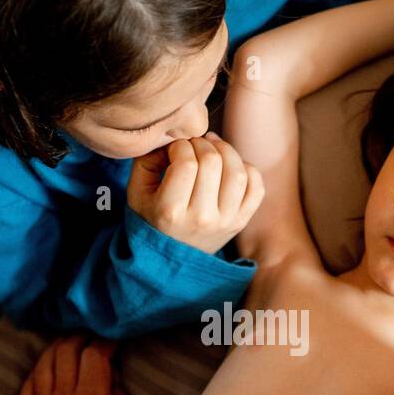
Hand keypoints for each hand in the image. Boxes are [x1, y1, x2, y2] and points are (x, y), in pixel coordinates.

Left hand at [18, 336, 139, 394]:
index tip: (115, 342)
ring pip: (45, 360)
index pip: (94, 355)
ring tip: (73, 344)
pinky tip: (50, 367)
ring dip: (60, 346)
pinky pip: (29, 381)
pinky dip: (40, 367)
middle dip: (82, 336)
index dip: (106, 342)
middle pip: (67, 349)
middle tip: (94, 337)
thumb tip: (116, 385)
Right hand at [126, 132, 264, 253]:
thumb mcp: (137, 191)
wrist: (172, 256)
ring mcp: (226, 221)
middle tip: (193, 145)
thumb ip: (147, 159)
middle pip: (213, 162)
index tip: (175, 148)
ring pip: (238, 172)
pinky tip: (229, 166)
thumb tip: (173, 138)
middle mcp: (202, 218)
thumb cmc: (153, 217)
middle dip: (202, 143)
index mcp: (171, 211)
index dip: (181, 145)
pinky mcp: (241, 221)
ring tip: (212, 149)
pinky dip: (246, 169)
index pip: (186, 163)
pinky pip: (256, 186)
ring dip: (226, 150)